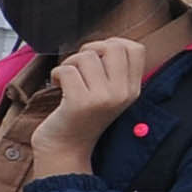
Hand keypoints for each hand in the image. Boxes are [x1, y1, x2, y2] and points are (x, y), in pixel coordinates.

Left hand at [33, 35, 150, 155]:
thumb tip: (104, 42)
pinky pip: (67, 70)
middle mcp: (122, 93)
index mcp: (133, 89)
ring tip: (67, 79)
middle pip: (113, 46)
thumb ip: (112, 70)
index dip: (113, 44)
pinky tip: (57, 86)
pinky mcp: (80, 103)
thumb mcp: (108, 94)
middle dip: (90, 50)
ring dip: (69, 63)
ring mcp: (103, 98)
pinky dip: (56, 74)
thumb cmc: (81, 116)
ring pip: (86, 57)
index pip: (136, 48)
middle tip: (79, 67)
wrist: (65, 149)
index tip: (97, 58)